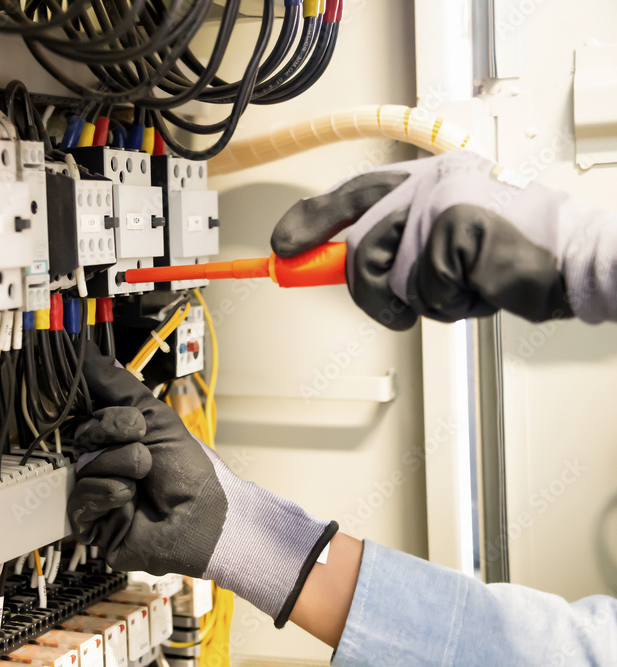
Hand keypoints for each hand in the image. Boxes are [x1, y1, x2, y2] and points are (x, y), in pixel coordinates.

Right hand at [67, 343, 336, 625]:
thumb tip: (87, 351)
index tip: (110, 402)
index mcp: (113, 438)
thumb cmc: (186, 467)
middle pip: (84, 434)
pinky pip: (82, 497)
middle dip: (117, 432)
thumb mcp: (154, 415)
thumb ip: (117, 384)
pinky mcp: (91, 524)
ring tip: (144, 478)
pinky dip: (111, 492)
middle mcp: (100, 463)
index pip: (86, 412)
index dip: (96, 407)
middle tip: (143, 441)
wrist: (204, 515)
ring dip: (122, 464)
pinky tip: (130, 499)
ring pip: (84, 465)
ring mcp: (94, 493)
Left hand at [272, 151, 616, 327]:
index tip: (282, 245)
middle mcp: (427, 184)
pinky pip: (424, 288)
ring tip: (460, 286)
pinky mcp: (453, 224)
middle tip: (403, 304)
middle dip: (374, 293)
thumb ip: (391, 247)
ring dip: (421, 301)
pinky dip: (452, 302)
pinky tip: (481, 283)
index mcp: (424, 180)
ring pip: (386, 276)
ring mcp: (439, 201)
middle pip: (358, 249)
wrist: (573, 259)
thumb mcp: (440, 247)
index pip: (350, 193)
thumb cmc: (509, 255)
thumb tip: (324, 263)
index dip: (311, 221)